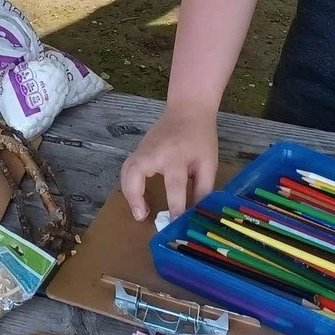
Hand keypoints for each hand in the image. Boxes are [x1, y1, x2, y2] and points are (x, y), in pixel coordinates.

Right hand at [121, 103, 219, 222]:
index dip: (175, 207)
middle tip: (142, 217)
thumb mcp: (208, 163)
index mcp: (176, 156)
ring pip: (126, 171)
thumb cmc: (200, 137)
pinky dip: (129, 184)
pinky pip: (128, 168)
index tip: (175, 224)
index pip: (174, 186)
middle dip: (136, 197)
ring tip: (140, 210)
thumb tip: (196, 213)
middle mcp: (154, 152)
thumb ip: (203, 189)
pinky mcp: (138, 149)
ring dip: (129, 193)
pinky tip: (138, 197)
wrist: (188, 110)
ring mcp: (142, 149)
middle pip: (135, 174)